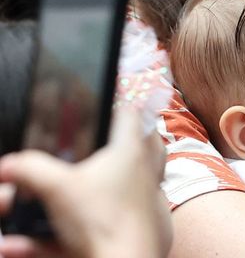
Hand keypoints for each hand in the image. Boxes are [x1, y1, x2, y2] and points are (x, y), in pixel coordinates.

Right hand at [0, 108, 170, 257]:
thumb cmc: (101, 222)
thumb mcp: (56, 189)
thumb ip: (29, 170)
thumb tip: (7, 165)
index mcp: (131, 150)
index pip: (130, 112)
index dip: (118, 100)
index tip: (110, 97)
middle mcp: (148, 169)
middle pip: (150, 137)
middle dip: (136, 130)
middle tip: (121, 128)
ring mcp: (154, 194)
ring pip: (156, 167)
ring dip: (143, 159)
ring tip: (123, 159)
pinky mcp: (153, 220)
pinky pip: (151, 198)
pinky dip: (140, 193)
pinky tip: (133, 193)